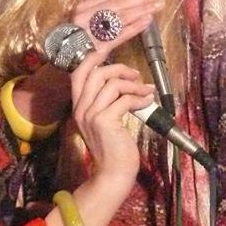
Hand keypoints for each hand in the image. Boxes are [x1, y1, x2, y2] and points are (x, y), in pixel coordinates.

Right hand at [70, 0, 162, 52]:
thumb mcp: (87, 18)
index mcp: (85, 5)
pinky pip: (120, 34)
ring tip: (157, 6)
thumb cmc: (78, 37)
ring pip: (122, 16)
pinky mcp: (98, 46)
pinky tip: (147, 21)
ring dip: (143, 10)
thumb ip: (104, 8)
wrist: (64, 57)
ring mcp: (91, 31)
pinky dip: (135, 27)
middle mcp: (87, 16)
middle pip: (120, 3)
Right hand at [70, 47, 153, 179]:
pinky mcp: (105, 121)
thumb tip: (120, 82)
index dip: (92, 59)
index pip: (78, 73)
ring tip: (146, 90)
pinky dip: (138, 98)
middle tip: (135, 74)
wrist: (113, 174)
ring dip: (133, 84)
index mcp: (78, 106)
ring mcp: (91, 115)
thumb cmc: (112, 148)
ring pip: (112, 84)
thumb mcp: (102, 122)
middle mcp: (81, 108)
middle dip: (118, 68)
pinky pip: (124, 100)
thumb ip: (104, 102)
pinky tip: (147, 101)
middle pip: (95, 73)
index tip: (108, 52)